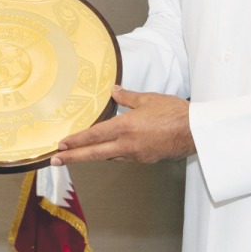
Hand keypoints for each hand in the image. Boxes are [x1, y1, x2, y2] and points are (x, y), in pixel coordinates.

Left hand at [50, 87, 195, 164]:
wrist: (195, 131)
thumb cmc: (173, 112)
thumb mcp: (147, 98)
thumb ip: (126, 97)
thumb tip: (113, 90)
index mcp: (125, 127)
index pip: (94, 136)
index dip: (76, 141)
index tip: (61, 145)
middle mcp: (127, 145)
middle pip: (94, 153)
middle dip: (73, 157)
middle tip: (55, 160)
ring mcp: (136, 155)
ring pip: (108, 156)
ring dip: (93, 155)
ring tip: (77, 153)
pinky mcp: (145, 160)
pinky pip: (123, 157)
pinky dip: (112, 153)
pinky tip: (108, 149)